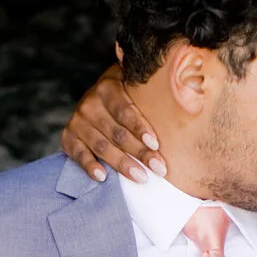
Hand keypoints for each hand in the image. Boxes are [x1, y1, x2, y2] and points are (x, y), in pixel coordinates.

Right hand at [61, 64, 166, 184]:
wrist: (96, 100)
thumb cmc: (126, 96)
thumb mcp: (135, 85)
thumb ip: (151, 85)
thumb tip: (188, 78)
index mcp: (107, 87)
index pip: (125, 110)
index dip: (140, 128)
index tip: (156, 143)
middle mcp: (89, 103)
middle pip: (117, 132)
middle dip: (139, 152)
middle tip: (159, 168)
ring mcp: (78, 121)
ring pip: (102, 146)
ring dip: (122, 164)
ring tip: (141, 178)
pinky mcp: (68, 137)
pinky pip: (78, 154)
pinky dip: (89, 166)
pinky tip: (103, 177)